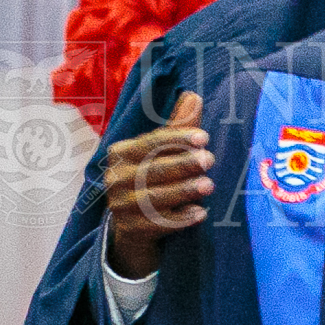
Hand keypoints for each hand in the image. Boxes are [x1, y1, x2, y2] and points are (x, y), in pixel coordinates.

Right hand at [104, 90, 213, 277]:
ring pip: (154, 197)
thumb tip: (193, 95)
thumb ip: (177, 127)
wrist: (134, 225)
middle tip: (210, 160)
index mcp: (120, 153)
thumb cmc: (152, 177)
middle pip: (152, 169)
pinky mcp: (130, 229)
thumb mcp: (162, 152)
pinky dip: (179, 219)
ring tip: (209, 185)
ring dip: (184, 190)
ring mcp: (120, 205)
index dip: (177, 139)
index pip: (150, 142)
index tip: (204, 137)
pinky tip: (200, 214)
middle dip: (183, 164)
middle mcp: (114, 178)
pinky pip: (157, 224)